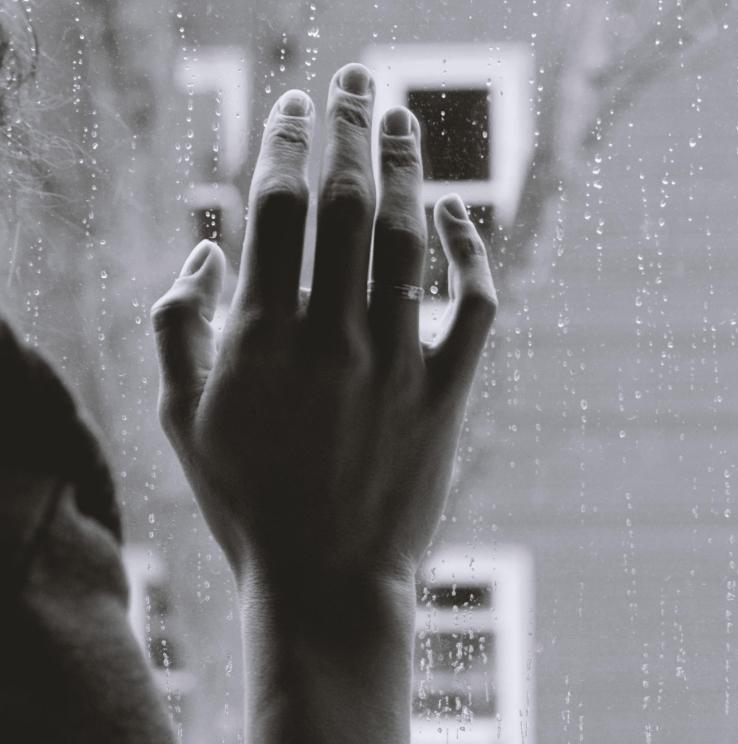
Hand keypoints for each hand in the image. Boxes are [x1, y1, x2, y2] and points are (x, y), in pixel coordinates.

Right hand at [150, 63, 495, 600]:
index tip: (291, 103)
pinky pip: (475, 305)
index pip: (276, 206)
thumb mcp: (180, 419)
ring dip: (408, 169)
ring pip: (410, 239)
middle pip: (348, 203)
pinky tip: (461, 216)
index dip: (285, 142)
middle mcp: (333, 335)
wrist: (327, 582)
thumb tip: (203, 249)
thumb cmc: (247, 502)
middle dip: (349, 128)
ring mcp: (396, 361)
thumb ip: (175, 325)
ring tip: (402, 120)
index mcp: (261, 333)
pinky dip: (473, 254)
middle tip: (354, 80)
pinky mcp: (447, 392)